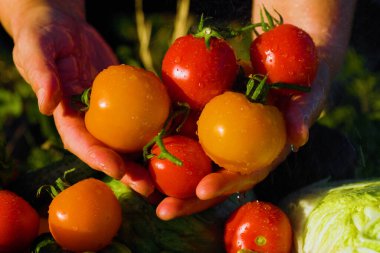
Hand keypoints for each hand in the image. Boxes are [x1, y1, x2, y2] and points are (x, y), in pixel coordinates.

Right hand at [9, 1, 154, 195]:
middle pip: (109, 150)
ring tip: (168, 174)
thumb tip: (47, 105)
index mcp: (67, 117)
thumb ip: (41, 74)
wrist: (65, 28)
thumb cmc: (44, 36)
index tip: (117, 170)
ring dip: (147, 158)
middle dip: (128, 171)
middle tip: (148, 187)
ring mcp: (110, 113)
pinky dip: (158, 127)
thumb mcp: (36, 49)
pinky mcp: (127, 100)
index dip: (98, 158)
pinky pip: (143, 115)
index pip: (81, 143)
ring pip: (129, 139)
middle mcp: (90, 121)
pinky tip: (177, 137)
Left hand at [155, 61, 329, 219]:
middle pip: (212, 181)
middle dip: (188, 200)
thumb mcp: (307, 94)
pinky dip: (165, 150)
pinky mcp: (205, 124)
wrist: (284, 66)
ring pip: (194, 166)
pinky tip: (141, 155)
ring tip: (142, 193)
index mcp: (262, 154)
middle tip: (162, 211)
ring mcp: (220, 141)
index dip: (225, 184)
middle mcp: (238, 154)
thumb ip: (303, 113)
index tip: (203, 190)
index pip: (243, 175)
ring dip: (168, 181)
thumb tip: (300, 136)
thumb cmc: (301, 83)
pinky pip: (184, 137)